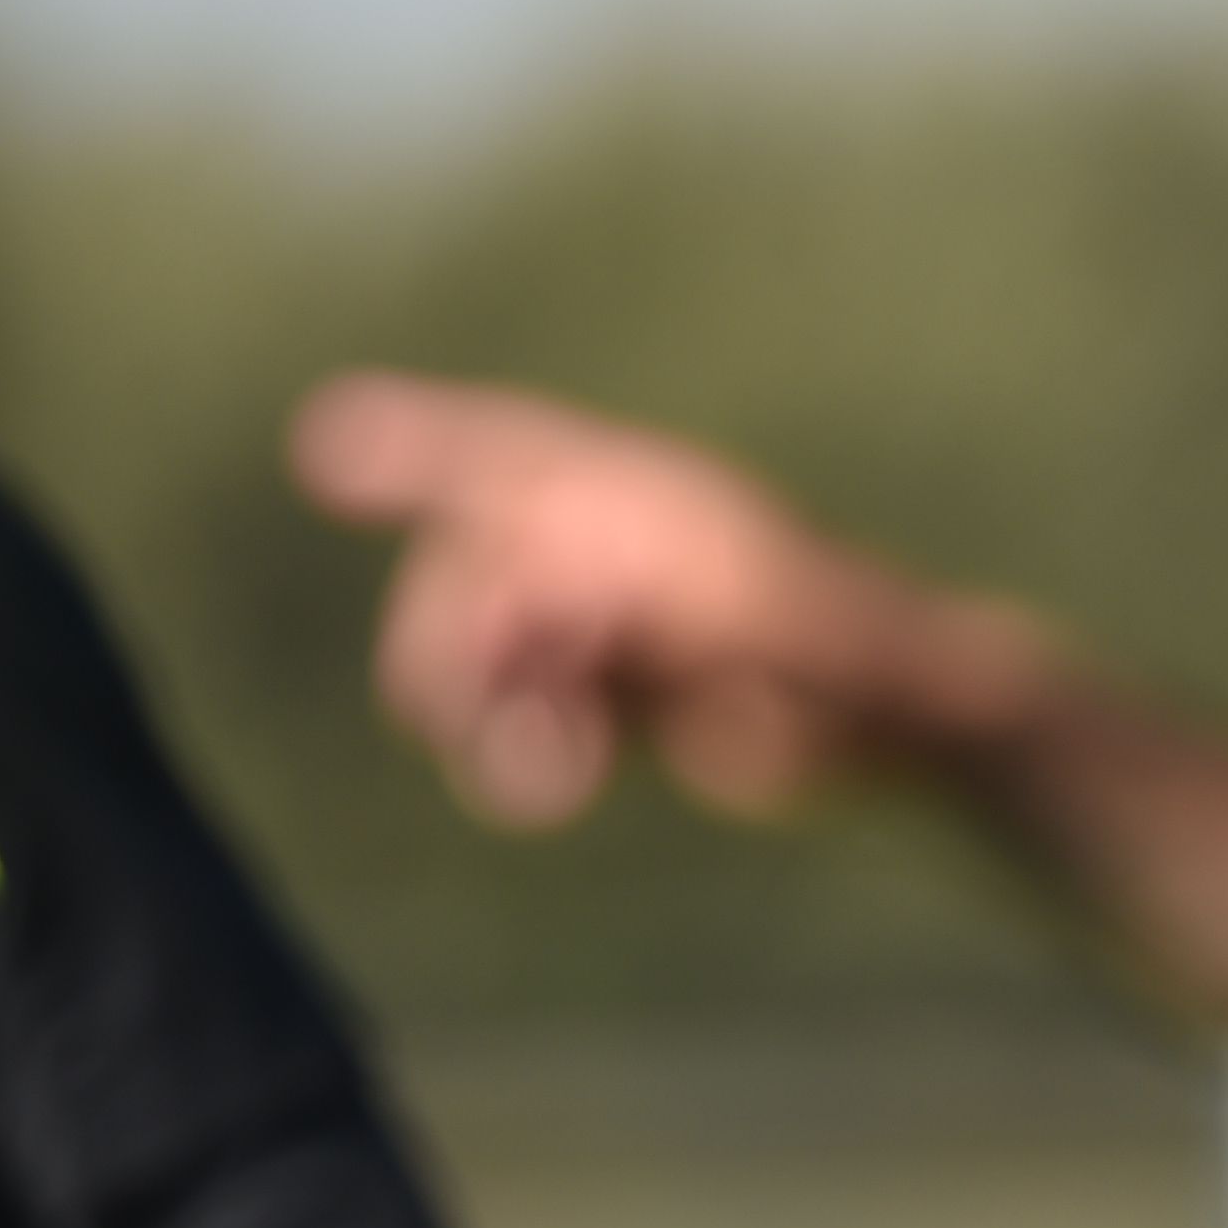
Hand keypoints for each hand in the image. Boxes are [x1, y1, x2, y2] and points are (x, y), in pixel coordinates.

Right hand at [298, 371, 1035, 826]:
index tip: (325, 452)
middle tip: (494, 710)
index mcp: (632, 495)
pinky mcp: (603, 698)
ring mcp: (596, 624)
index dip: (411, 451)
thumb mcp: (768, 629)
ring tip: (552, 768)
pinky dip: (516, 752)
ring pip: (471, 661)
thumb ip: (662, 619)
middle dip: (457, 645)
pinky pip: (511, 723)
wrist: (902, 723)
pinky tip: (570, 776)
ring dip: (481, 711)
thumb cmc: (856, 656)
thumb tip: (564, 616)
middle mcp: (599, 545)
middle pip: (457, 580)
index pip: (497, 453)